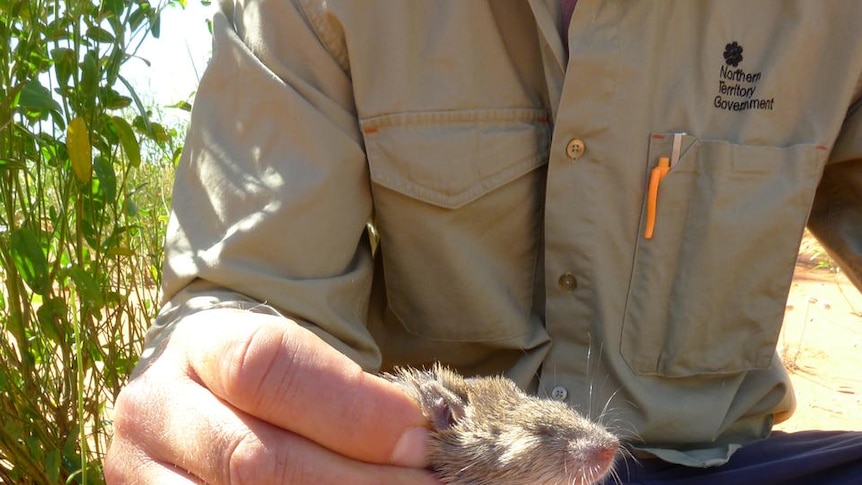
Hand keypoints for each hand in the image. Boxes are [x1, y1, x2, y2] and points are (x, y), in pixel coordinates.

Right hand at [105, 308, 438, 483]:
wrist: (200, 398)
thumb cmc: (274, 379)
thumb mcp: (303, 361)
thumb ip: (351, 393)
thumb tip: (420, 440)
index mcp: (201, 343)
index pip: (269, 367)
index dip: (352, 409)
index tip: (421, 439)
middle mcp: (155, 407)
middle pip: (254, 458)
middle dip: (355, 481)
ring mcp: (139, 471)